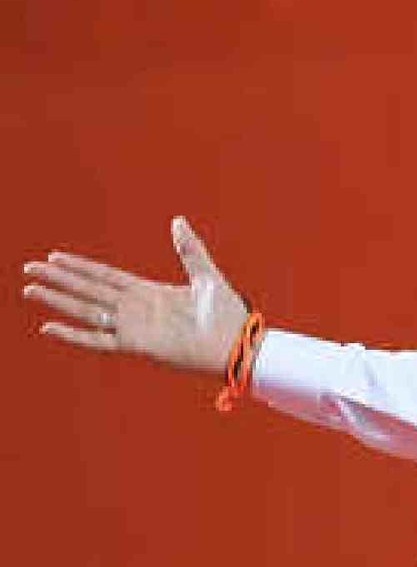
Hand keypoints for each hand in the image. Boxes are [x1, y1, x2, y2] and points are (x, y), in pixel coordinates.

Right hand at [22, 217, 248, 375]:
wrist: (238, 344)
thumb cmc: (227, 314)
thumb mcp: (206, 275)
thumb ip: (189, 249)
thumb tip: (177, 220)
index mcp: (148, 292)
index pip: (105, 276)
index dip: (80, 267)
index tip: (55, 257)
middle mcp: (135, 309)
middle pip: (87, 290)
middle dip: (58, 280)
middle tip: (29, 269)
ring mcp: (133, 328)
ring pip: (86, 311)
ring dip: (58, 301)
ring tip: (30, 290)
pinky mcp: (136, 345)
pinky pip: (98, 340)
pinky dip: (73, 334)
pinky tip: (49, 326)